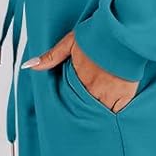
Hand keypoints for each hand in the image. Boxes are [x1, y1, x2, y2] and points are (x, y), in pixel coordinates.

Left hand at [21, 31, 139, 112]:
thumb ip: (51, 57)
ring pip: (100, 114)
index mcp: (79, 79)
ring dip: (96, 116)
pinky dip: (112, 115)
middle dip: (82, 115)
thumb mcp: (70, 42)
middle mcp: (93, 89)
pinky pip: (117, 113)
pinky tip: (109, 119)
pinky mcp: (125, 95)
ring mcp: (110, 94)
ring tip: (93, 124)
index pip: (69, 100)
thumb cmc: (98, 34)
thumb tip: (29, 66)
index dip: (68, 107)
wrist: (122, 32)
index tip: (64, 114)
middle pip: (84, 110)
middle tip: (78, 123)